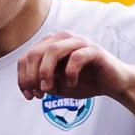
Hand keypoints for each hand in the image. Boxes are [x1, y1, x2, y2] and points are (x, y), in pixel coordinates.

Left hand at [16, 31, 134, 106]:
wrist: (111, 84)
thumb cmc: (84, 82)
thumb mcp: (58, 85)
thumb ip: (43, 83)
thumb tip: (31, 85)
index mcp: (51, 45)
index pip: (27, 57)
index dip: (23, 77)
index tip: (29, 96)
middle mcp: (63, 39)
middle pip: (36, 52)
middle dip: (31, 76)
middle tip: (38, 95)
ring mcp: (79, 42)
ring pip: (53, 50)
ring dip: (46, 72)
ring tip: (49, 90)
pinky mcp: (94, 50)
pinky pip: (76, 57)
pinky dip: (70, 73)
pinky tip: (71, 84)